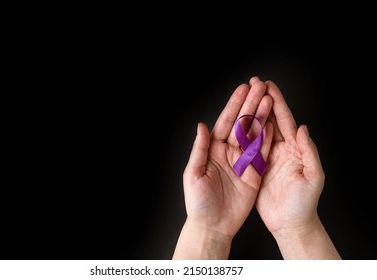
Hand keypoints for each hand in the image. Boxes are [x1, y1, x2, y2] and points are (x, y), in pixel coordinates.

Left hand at [173, 80, 272, 258]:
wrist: (212, 225)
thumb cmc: (198, 202)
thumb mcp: (194, 174)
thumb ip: (199, 149)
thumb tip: (201, 126)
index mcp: (213, 149)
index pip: (225, 122)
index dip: (234, 105)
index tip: (243, 89)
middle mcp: (228, 152)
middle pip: (242, 124)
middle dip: (251, 105)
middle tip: (261, 86)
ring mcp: (242, 162)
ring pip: (254, 135)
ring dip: (262, 117)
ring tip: (270, 99)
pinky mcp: (254, 173)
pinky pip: (263, 153)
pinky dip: (268, 139)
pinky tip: (274, 124)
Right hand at [255, 78, 339, 258]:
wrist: (290, 223)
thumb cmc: (305, 203)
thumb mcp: (314, 177)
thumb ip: (310, 152)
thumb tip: (303, 128)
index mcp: (294, 148)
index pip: (284, 120)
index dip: (277, 102)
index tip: (268, 86)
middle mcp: (280, 149)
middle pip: (268, 120)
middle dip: (261, 101)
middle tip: (253, 83)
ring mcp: (266, 158)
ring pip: (256, 130)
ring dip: (249, 113)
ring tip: (242, 97)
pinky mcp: (254, 168)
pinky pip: (246, 148)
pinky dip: (241, 134)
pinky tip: (234, 123)